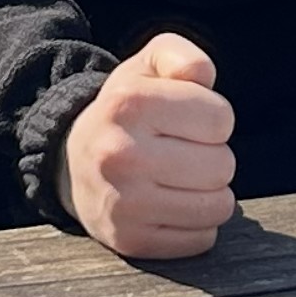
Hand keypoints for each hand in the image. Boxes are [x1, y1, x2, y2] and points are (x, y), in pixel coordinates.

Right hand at [62, 34, 237, 260]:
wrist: (72, 161)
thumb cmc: (127, 110)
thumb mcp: (148, 66)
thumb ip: (182, 55)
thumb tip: (203, 76)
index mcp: (129, 104)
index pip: (220, 119)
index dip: (213, 117)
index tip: (189, 120)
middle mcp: (121, 155)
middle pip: (222, 165)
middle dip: (213, 155)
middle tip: (183, 151)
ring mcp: (124, 204)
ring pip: (218, 206)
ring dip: (209, 192)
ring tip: (180, 178)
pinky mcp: (131, 241)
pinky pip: (202, 239)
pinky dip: (197, 224)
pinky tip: (172, 205)